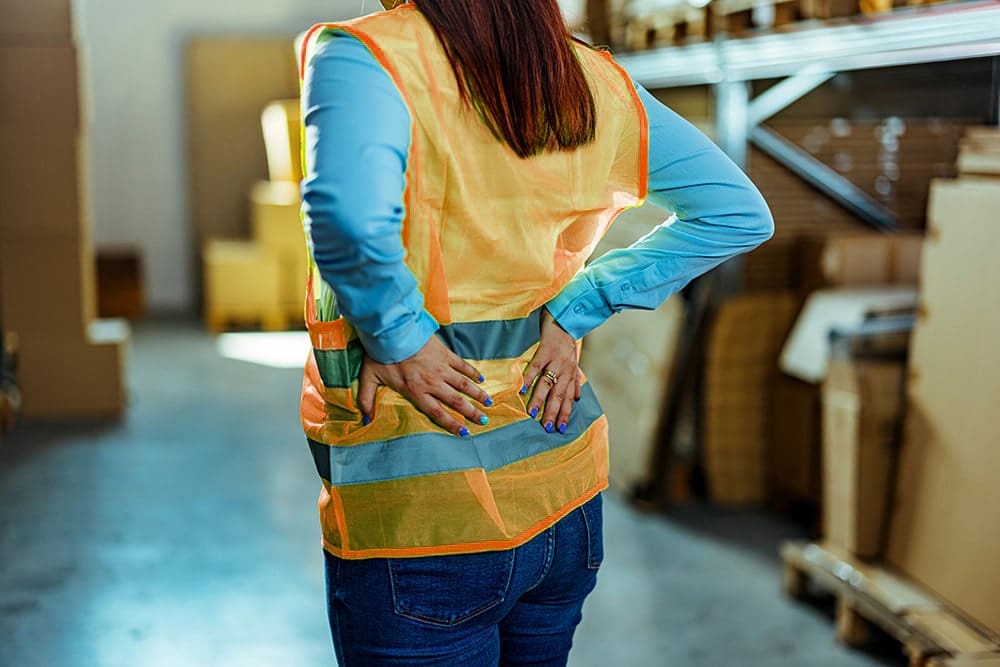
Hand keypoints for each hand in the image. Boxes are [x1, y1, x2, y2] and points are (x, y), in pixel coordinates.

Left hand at [357, 335, 492, 435]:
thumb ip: (367, 400)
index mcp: (416, 391)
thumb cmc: (380, 354)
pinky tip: (480, 379)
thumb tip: (365, 420)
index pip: (437, 412)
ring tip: (489, 403)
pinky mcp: (445, 353)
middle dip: (471, 412)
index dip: (451, 424)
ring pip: (463, 385)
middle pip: (456, 401)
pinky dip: (472, 373)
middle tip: (484, 421)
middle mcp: (432, 382)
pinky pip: (462, 365)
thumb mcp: (369, 378)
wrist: (393, 330)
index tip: (464, 432)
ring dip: (477, 394)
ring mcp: (441, 367)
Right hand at [522, 310, 582, 433]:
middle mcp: (564, 370)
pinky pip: (536, 367)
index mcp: (570, 374)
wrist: (565, 319)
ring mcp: (555, 361)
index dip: (565, 414)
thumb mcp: (575, 363)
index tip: (561, 429)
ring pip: (547, 384)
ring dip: (540, 399)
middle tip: (547, 428)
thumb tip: (577, 399)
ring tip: (533, 413)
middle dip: (553, 413)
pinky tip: (522, 389)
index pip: (568, 399)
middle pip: (558, 395)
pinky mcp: (545, 351)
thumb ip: (575, 381)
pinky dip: (529, 378)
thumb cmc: (567, 343)